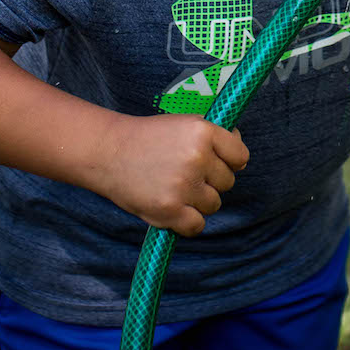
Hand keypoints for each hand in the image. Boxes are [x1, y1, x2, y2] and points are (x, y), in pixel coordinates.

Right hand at [95, 114, 248, 236]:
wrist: (108, 152)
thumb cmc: (149, 138)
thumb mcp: (184, 124)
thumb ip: (214, 137)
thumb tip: (241, 158)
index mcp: (203, 131)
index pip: (240, 156)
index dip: (230, 161)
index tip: (215, 162)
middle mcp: (196, 157)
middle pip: (227, 182)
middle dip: (210, 181)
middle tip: (183, 173)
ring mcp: (183, 185)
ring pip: (213, 204)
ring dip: (198, 201)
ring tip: (173, 187)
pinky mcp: (169, 210)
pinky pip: (197, 225)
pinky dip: (187, 222)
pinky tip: (173, 207)